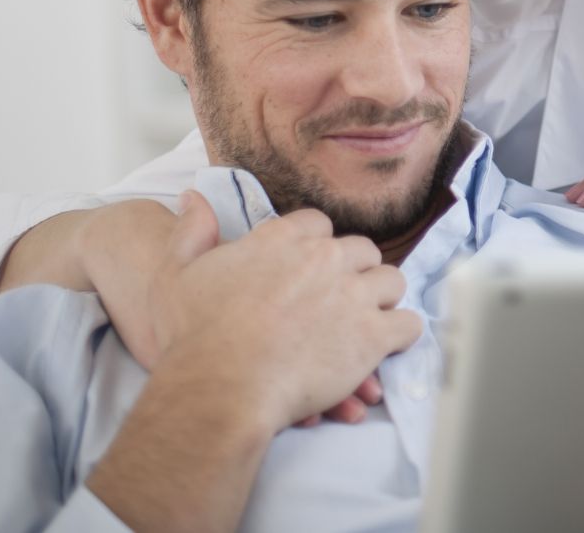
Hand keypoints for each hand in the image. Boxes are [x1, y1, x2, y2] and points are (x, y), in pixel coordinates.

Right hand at [149, 191, 422, 433]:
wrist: (219, 388)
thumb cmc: (193, 336)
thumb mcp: (175, 275)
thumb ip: (191, 232)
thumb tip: (193, 195)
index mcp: (282, 239)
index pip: (317, 224)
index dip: (315, 245)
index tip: (309, 267)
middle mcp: (325, 258)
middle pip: (361, 250)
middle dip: (355, 270)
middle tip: (342, 296)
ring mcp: (353, 295)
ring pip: (391, 281)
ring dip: (382, 298)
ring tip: (369, 319)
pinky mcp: (372, 335)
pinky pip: (408, 324)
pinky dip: (401, 334)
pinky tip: (389, 345)